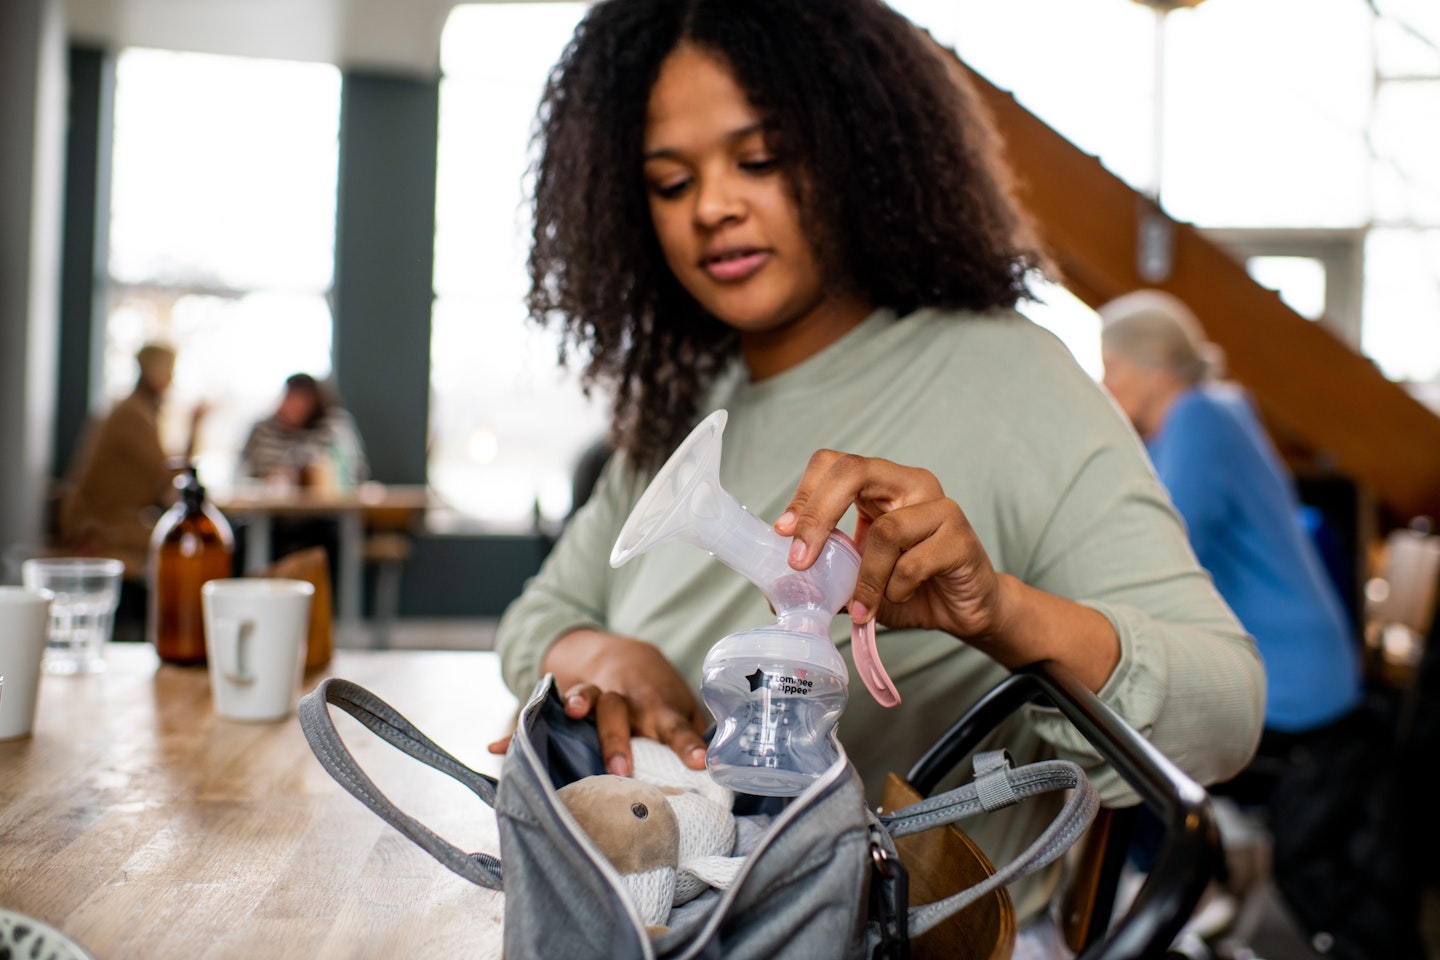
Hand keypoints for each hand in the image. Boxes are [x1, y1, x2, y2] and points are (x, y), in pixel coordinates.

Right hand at [486, 629, 708, 776]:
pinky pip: (537, 718)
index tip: (700, 762)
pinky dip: (515, 732)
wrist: (618, 654)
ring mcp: (591, 696)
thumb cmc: (655, 698)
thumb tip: (715, 777)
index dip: (687, 744)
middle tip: (621, 769)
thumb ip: (691, 740)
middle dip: (619, 739)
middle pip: (621, 713)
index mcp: (655, 706)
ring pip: (585, 698)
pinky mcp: (562, 704)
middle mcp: (623, 698)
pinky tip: (496, 748)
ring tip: (571, 714)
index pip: (675, 726)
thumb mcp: (679, 712)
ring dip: (578, 705)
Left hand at [774, 450, 1004, 643]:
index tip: (782, 533)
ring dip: (865, 577)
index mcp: (881, 485)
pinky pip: (914, 561)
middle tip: (800, 559)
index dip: (804, 494)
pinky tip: (898, 599)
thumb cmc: (911, 587)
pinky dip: (896, 588)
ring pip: (886, 530)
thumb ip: (823, 575)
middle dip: (818, 515)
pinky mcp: (961, 538)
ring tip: (862, 607)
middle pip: (854, 471)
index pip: (834, 464)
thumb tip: (776, 589)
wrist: (963, 611)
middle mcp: (910, 484)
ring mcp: (940, 507)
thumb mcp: (856, 579)